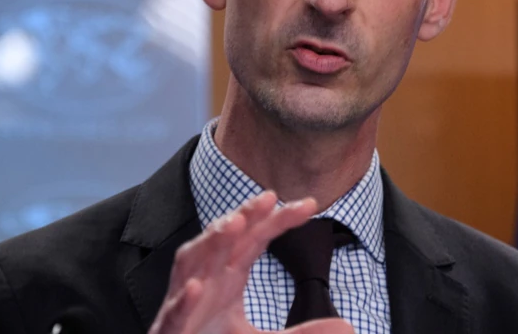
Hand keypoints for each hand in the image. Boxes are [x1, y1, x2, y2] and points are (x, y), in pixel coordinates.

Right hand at [148, 191, 354, 333]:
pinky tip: (199, 287)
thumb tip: (347, 327)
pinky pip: (175, 312)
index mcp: (227, 278)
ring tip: (232, 224)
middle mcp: (206, 282)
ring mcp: (185, 304)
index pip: (255, 238)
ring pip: (192, 263)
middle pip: (225, 240)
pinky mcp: (170, 331)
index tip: (310, 204)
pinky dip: (184, 298)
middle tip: (268, 198)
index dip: (279, 220)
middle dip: (244, 216)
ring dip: (210, 242)